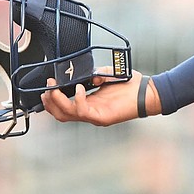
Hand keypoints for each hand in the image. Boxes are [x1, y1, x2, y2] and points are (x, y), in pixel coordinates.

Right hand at [41, 69, 159, 125]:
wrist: (147, 92)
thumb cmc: (129, 84)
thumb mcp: (106, 75)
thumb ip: (94, 75)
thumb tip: (84, 75)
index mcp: (88, 103)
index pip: (63, 106)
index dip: (52, 99)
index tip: (47, 84)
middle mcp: (89, 112)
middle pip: (60, 114)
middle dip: (49, 102)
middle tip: (47, 87)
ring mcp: (94, 116)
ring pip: (67, 115)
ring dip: (58, 101)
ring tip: (55, 88)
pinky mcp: (102, 118)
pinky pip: (83, 111)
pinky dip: (77, 100)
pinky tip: (79, 88)